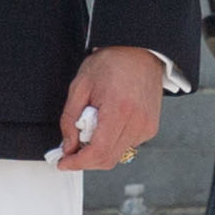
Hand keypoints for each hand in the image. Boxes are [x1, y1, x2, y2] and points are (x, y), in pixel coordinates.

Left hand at [53, 45, 171, 174]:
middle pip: (107, 159)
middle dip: (85, 160)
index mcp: (119, 110)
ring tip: (91, 129)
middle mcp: (137, 122)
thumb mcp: (80, 86)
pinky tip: (107, 126)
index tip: (64, 163)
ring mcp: (146, 126)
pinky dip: (112, 143)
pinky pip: (127, 146)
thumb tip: (68, 146)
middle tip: (71, 150)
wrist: (139, 52)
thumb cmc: (112, 63)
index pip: (98, 152)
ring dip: (99, 151)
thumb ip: (70, 119)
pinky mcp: (150, 128)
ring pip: (118, 156)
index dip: (77, 163)